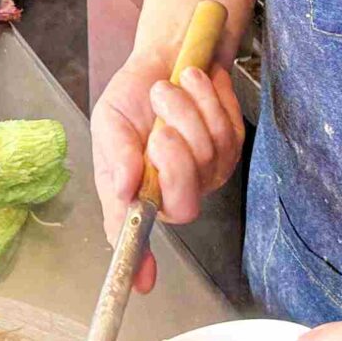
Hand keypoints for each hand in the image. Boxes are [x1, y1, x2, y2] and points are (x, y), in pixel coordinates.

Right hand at [91, 43, 241, 293]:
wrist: (166, 57)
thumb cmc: (133, 98)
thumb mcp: (109, 122)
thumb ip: (115, 157)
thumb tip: (125, 189)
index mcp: (138, 193)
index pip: (139, 235)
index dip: (140, 261)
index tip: (142, 283)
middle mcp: (173, 192)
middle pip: (184, 203)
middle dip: (174, 161)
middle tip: (158, 131)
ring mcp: (207, 173)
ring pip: (207, 156)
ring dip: (186, 112)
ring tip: (168, 90)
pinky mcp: (232, 148)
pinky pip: (227, 130)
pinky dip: (207, 99)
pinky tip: (193, 85)